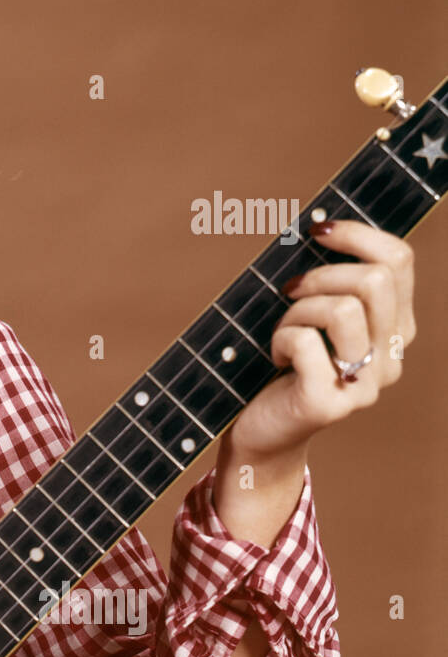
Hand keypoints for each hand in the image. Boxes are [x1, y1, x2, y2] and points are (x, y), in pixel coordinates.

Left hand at [227, 218, 416, 461]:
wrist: (258, 430)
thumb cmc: (278, 364)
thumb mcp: (310, 316)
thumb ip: (330, 283)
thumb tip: (319, 227)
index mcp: (393, 327)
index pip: (399, 261)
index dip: (358, 235)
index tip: (317, 231)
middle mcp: (390, 356)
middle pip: (376, 280)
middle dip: (321, 275)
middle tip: (288, 293)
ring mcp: (365, 384)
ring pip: (343, 309)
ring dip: (297, 312)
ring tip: (282, 333)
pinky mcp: (330, 403)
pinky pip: (305, 342)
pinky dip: (279, 340)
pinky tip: (275, 359)